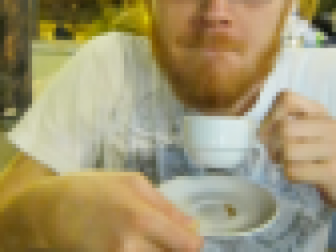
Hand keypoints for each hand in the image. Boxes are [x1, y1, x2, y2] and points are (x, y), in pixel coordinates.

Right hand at [1, 172, 202, 251]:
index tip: (191, 239)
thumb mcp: (131, 183)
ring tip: (149, 241)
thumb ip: (165, 205)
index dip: (194, 244)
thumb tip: (192, 225)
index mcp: (141, 219)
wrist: (48, 212)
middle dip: (175, 250)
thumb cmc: (92, 190)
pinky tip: (135, 246)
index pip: (185, 245)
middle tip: (168, 239)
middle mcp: (130, 248)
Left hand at [258, 90, 335, 211]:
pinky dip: (289, 175)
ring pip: (287, 149)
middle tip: (273, 154)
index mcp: (320, 112)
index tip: (267, 131)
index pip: (287, 98)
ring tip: (285, 164)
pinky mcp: (332, 172)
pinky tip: (297, 176)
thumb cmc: (329, 157)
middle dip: (270, 143)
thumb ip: (291, 125)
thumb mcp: (313, 133)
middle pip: (283, 127)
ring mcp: (333, 148)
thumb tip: (260, 130)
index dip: (270, 115)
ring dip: (279, 160)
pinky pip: (295, 170)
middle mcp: (328, 125)